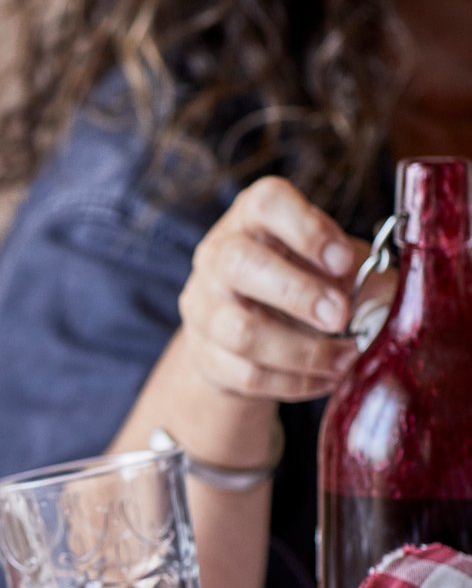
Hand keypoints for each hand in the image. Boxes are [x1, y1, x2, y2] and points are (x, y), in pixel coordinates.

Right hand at [178, 176, 361, 401]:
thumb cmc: (302, 278)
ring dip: (301, 350)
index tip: (344, 261)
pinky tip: (326, 378)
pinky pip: (246, 374)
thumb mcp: (333, 260)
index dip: (306, 230)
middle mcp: (218, 255)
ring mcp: (204, 307)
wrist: (246, 322)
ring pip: (241, 331)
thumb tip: (385, 306)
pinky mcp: (204, 354)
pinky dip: (293, 382)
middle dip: (296, 294)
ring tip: (346, 358)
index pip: (266, 205)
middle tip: (340, 317)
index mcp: (253, 217)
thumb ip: (361, 272)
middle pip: (241, 266)